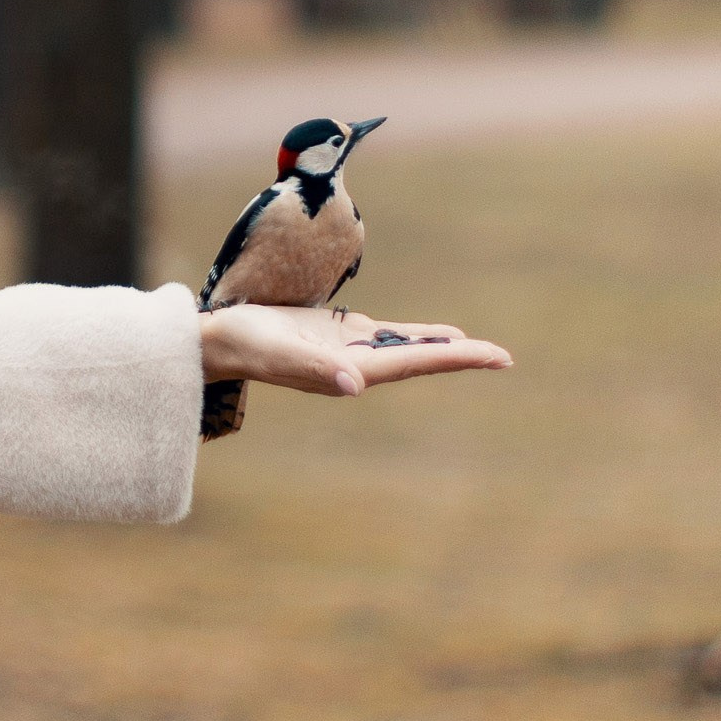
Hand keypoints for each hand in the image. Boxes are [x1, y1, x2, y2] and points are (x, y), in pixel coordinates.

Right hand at [199, 304, 510, 396]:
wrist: (215, 342)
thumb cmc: (242, 344)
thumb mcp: (277, 351)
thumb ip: (315, 368)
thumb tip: (356, 385)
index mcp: (349, 370)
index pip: (414, 363)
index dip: (455, 359)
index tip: (495, 357)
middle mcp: (354, 365)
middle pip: (418, 359)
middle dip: (459, 357)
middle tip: (504, 357)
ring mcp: (345, 351)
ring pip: (405, 349)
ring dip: (440, 348)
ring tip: (477, 349)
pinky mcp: (333, 336)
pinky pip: (383, 335)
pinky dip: (412, 335)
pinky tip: (430, 335)